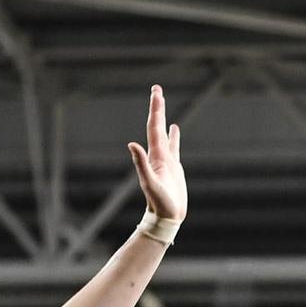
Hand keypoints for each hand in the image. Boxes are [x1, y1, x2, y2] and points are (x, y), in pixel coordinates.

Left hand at [130, 83, 186, 222]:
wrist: (165, 217)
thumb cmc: (159, 202)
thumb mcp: (150, 183)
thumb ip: (141, 164)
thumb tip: (131, 144)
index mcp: (155, 155)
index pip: (154, 127)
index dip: (156, 109)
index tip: (157, 92)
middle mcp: (158, 154)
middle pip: (157, 125)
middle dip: (158, 107)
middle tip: (157, 89)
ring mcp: (166, 160)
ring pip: (164, 134)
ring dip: (163, 118)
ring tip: (162, 103)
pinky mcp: (174, 167)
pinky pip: (174, 147)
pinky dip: (173, 136)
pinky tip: (174, 129)